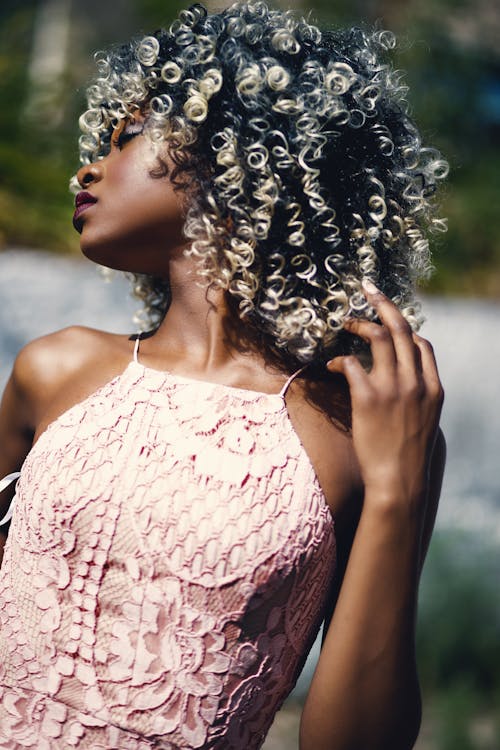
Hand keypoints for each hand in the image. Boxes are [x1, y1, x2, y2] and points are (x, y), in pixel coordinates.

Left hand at [327, 280, 443, 508]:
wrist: (400, 483)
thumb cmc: (407, 458)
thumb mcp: (425, 425)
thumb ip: (417, 400)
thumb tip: (403, 387)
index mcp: (433, 389)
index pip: (423, 345)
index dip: (406, 329)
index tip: (390, 323)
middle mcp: (416, 383)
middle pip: (402, 329)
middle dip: (384, 303)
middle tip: (369, 288)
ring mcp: (394, 388)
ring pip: (379, 337)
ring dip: (360, 324)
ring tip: (346, 322)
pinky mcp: (368, 398)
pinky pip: (352, 363)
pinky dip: (339, 358)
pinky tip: (331, 364)